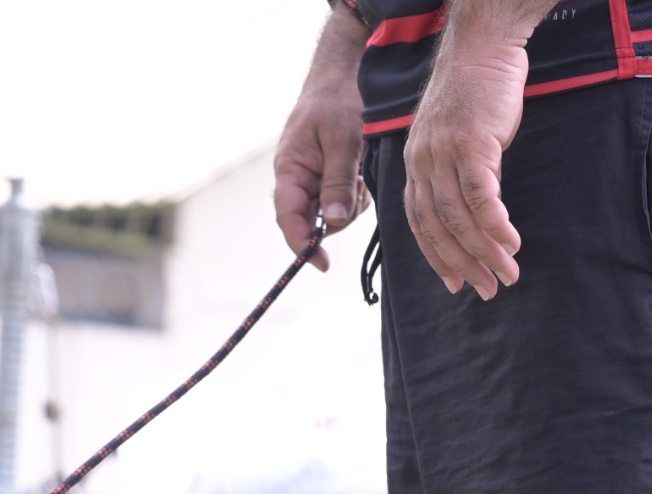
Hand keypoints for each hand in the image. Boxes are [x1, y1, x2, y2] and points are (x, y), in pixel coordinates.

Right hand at [273, 8, 370, 271]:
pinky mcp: (330, 172)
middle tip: (358, 191)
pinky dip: (355, 191)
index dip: (302, 244)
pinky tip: (361, 168)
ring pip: (331, 210)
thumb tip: (331, 223)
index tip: (322, 264)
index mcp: (289, 171)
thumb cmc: (337, 99)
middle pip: (313, 219)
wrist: (344, 71)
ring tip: (361, 170)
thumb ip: (338, 182)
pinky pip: (342, 196)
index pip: (289, 218)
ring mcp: (313, 176)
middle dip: (337, 215)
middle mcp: (297, 178)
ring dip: (350, 201)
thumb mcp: (342, 141)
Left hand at [406, 11, 540, 297]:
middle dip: (462, 265)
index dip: (436, 257)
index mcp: (414, 169)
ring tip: (507, 274)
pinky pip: (480, 195)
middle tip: (487, 291)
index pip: (419, 225)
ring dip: (484, 251)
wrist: (480, 49)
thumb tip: (468, 205)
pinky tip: (510, 242)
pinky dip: (495, 223)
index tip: (454, 283)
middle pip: (438, 229)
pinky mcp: (471, 145)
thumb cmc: (472, 94)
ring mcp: (444, 157)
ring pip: (459, 218)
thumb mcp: (452, 138)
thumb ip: (453, 171)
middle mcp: (422, 167)